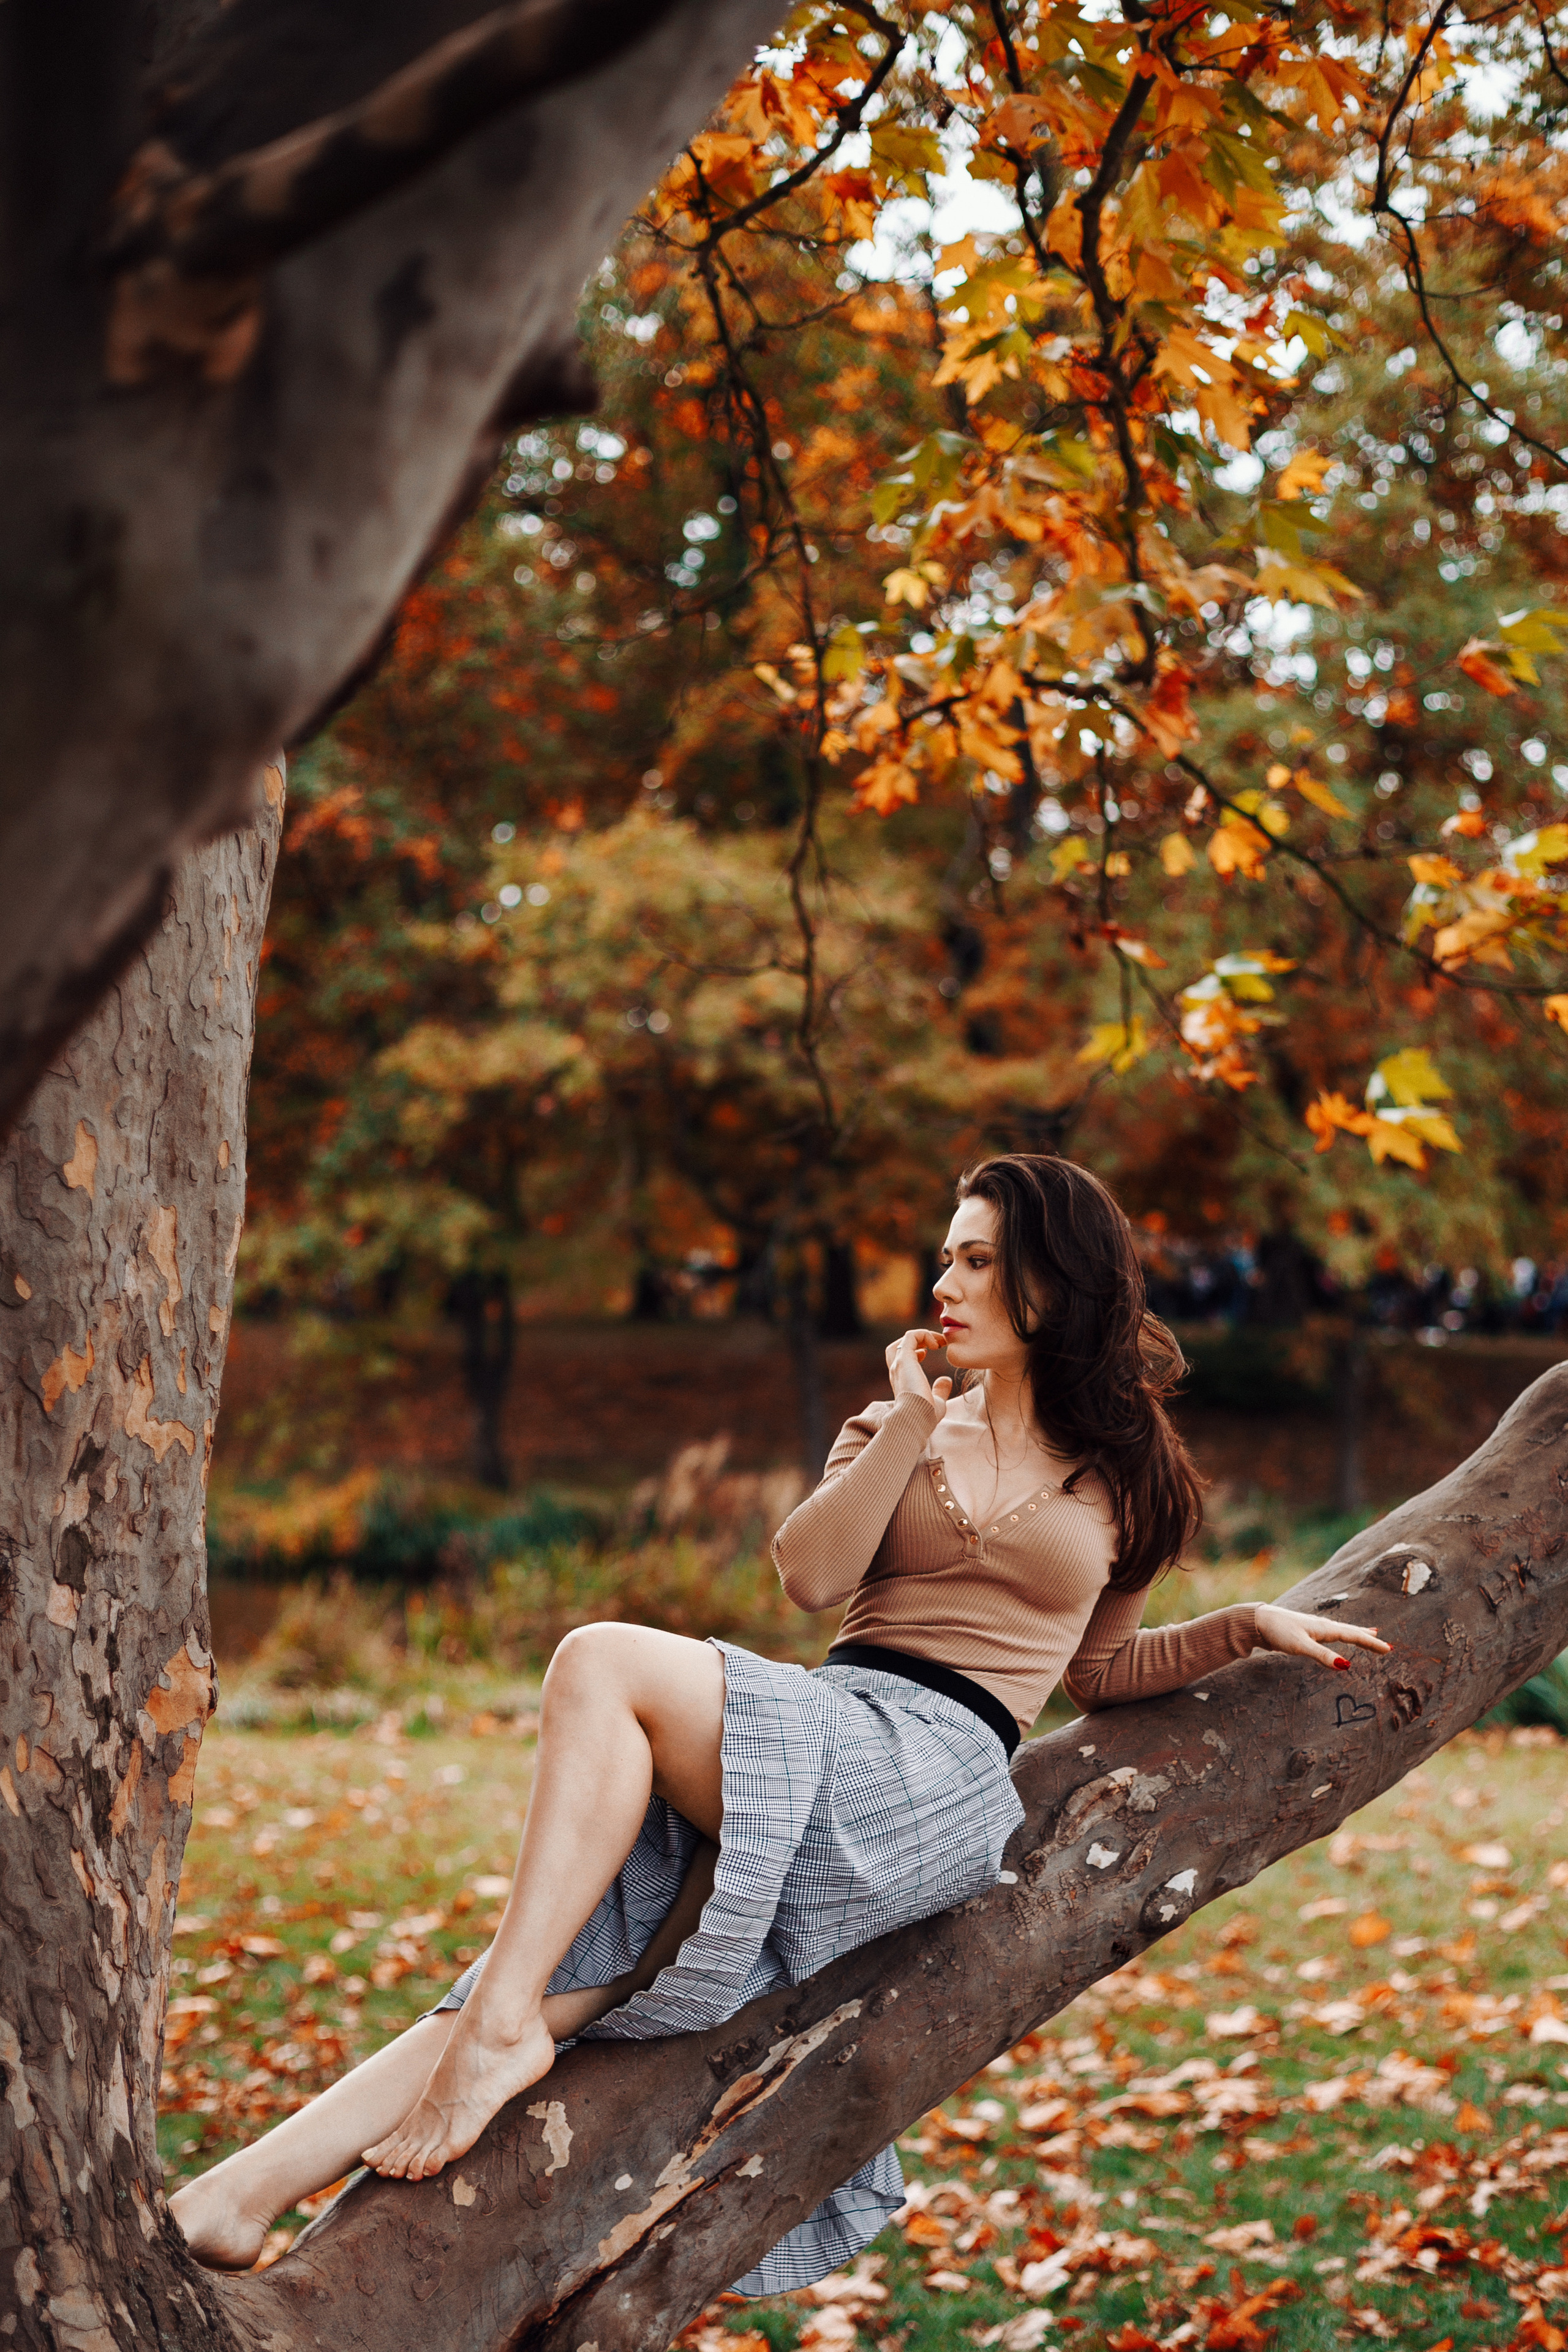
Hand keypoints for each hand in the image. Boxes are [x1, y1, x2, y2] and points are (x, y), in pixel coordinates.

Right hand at [886, 1328, 951, 1411]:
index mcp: (902, 1380)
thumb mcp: (936, 1401)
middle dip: (916, 1341)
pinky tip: (937, 1344)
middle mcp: (897, 1370)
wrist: (916, 1418)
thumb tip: (946, 1380)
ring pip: (905, 1339)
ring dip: (922, 1335)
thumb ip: (940, 1390)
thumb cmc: (926, 1415)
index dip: (916, 1350)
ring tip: (937, 1341)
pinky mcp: (905, 1359)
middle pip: (897, 1346)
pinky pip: (911, 1336)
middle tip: (934, 1344)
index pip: (901, 1358)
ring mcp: (899, 1364)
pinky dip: (924, 1334)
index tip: (931, 1351)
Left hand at [1253, 1604, 1391, 1669]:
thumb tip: (1346, 1666)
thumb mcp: (1301, 1647)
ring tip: (1371, 1633)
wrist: (1259, 1621)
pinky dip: (1343, 1633)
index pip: (1354, 1636)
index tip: (1388, 1649)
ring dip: (1358, 1633)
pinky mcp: (1307, 1631)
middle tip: (1386, 1645)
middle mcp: (1323, 1626)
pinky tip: (1338, 1634)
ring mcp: (1315, 1628)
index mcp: (1325, 1628)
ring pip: (1342, 1630)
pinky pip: (1332, 1633)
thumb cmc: (1279, 1632)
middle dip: (1369, 1638)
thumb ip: (1322, 1656)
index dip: (1371, 1643)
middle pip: (1351, 1631)